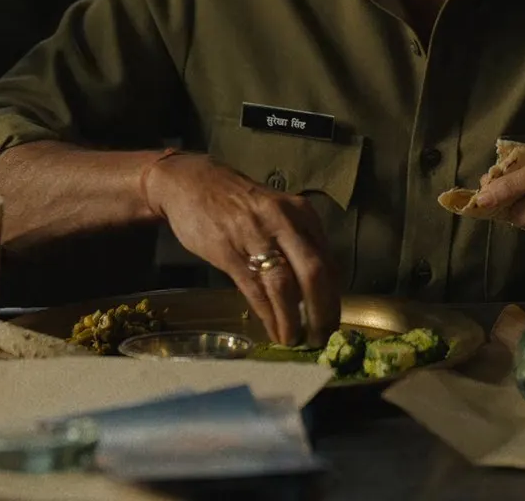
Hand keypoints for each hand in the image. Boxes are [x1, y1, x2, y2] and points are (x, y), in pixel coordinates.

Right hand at [143, 153, 338, 345]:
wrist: (191, 183)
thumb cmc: (238, 202)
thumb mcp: (278, 213)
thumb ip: (297, 243)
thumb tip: (316, 289)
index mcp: (301, 213)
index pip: (328, 261)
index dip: (334, 297)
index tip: (333, 319)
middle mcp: (283, 222)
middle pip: (314, 273)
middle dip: (322, 312)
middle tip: (322, 338)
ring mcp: (255, 236)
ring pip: (284, 285)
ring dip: (292, 319)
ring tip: (295, 340)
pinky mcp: (228, 251)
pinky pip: (254, 289)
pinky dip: (267, 314)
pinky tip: (273, 330)